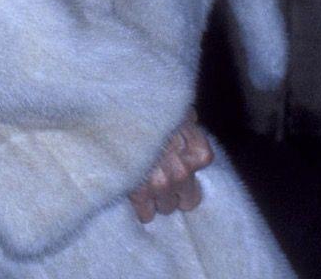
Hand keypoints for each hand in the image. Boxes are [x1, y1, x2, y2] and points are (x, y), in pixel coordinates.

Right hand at [128, 108, 213, 223]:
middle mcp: (182, 172)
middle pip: (187, 200)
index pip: (202, 171)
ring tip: (144, 179)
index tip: (178, 159)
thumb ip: (187, 122)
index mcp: (198, 153)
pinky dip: (140, 205)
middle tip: (162, 174)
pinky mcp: (139, 193)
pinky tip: (134, 189)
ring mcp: (161, 185)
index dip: (189, 166)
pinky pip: (146, 214)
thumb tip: (190, 124)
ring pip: (166, 208)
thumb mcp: (177, 108)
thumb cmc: (149, 105)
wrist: (118, 105)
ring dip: (157, 197)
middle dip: (175, 189)